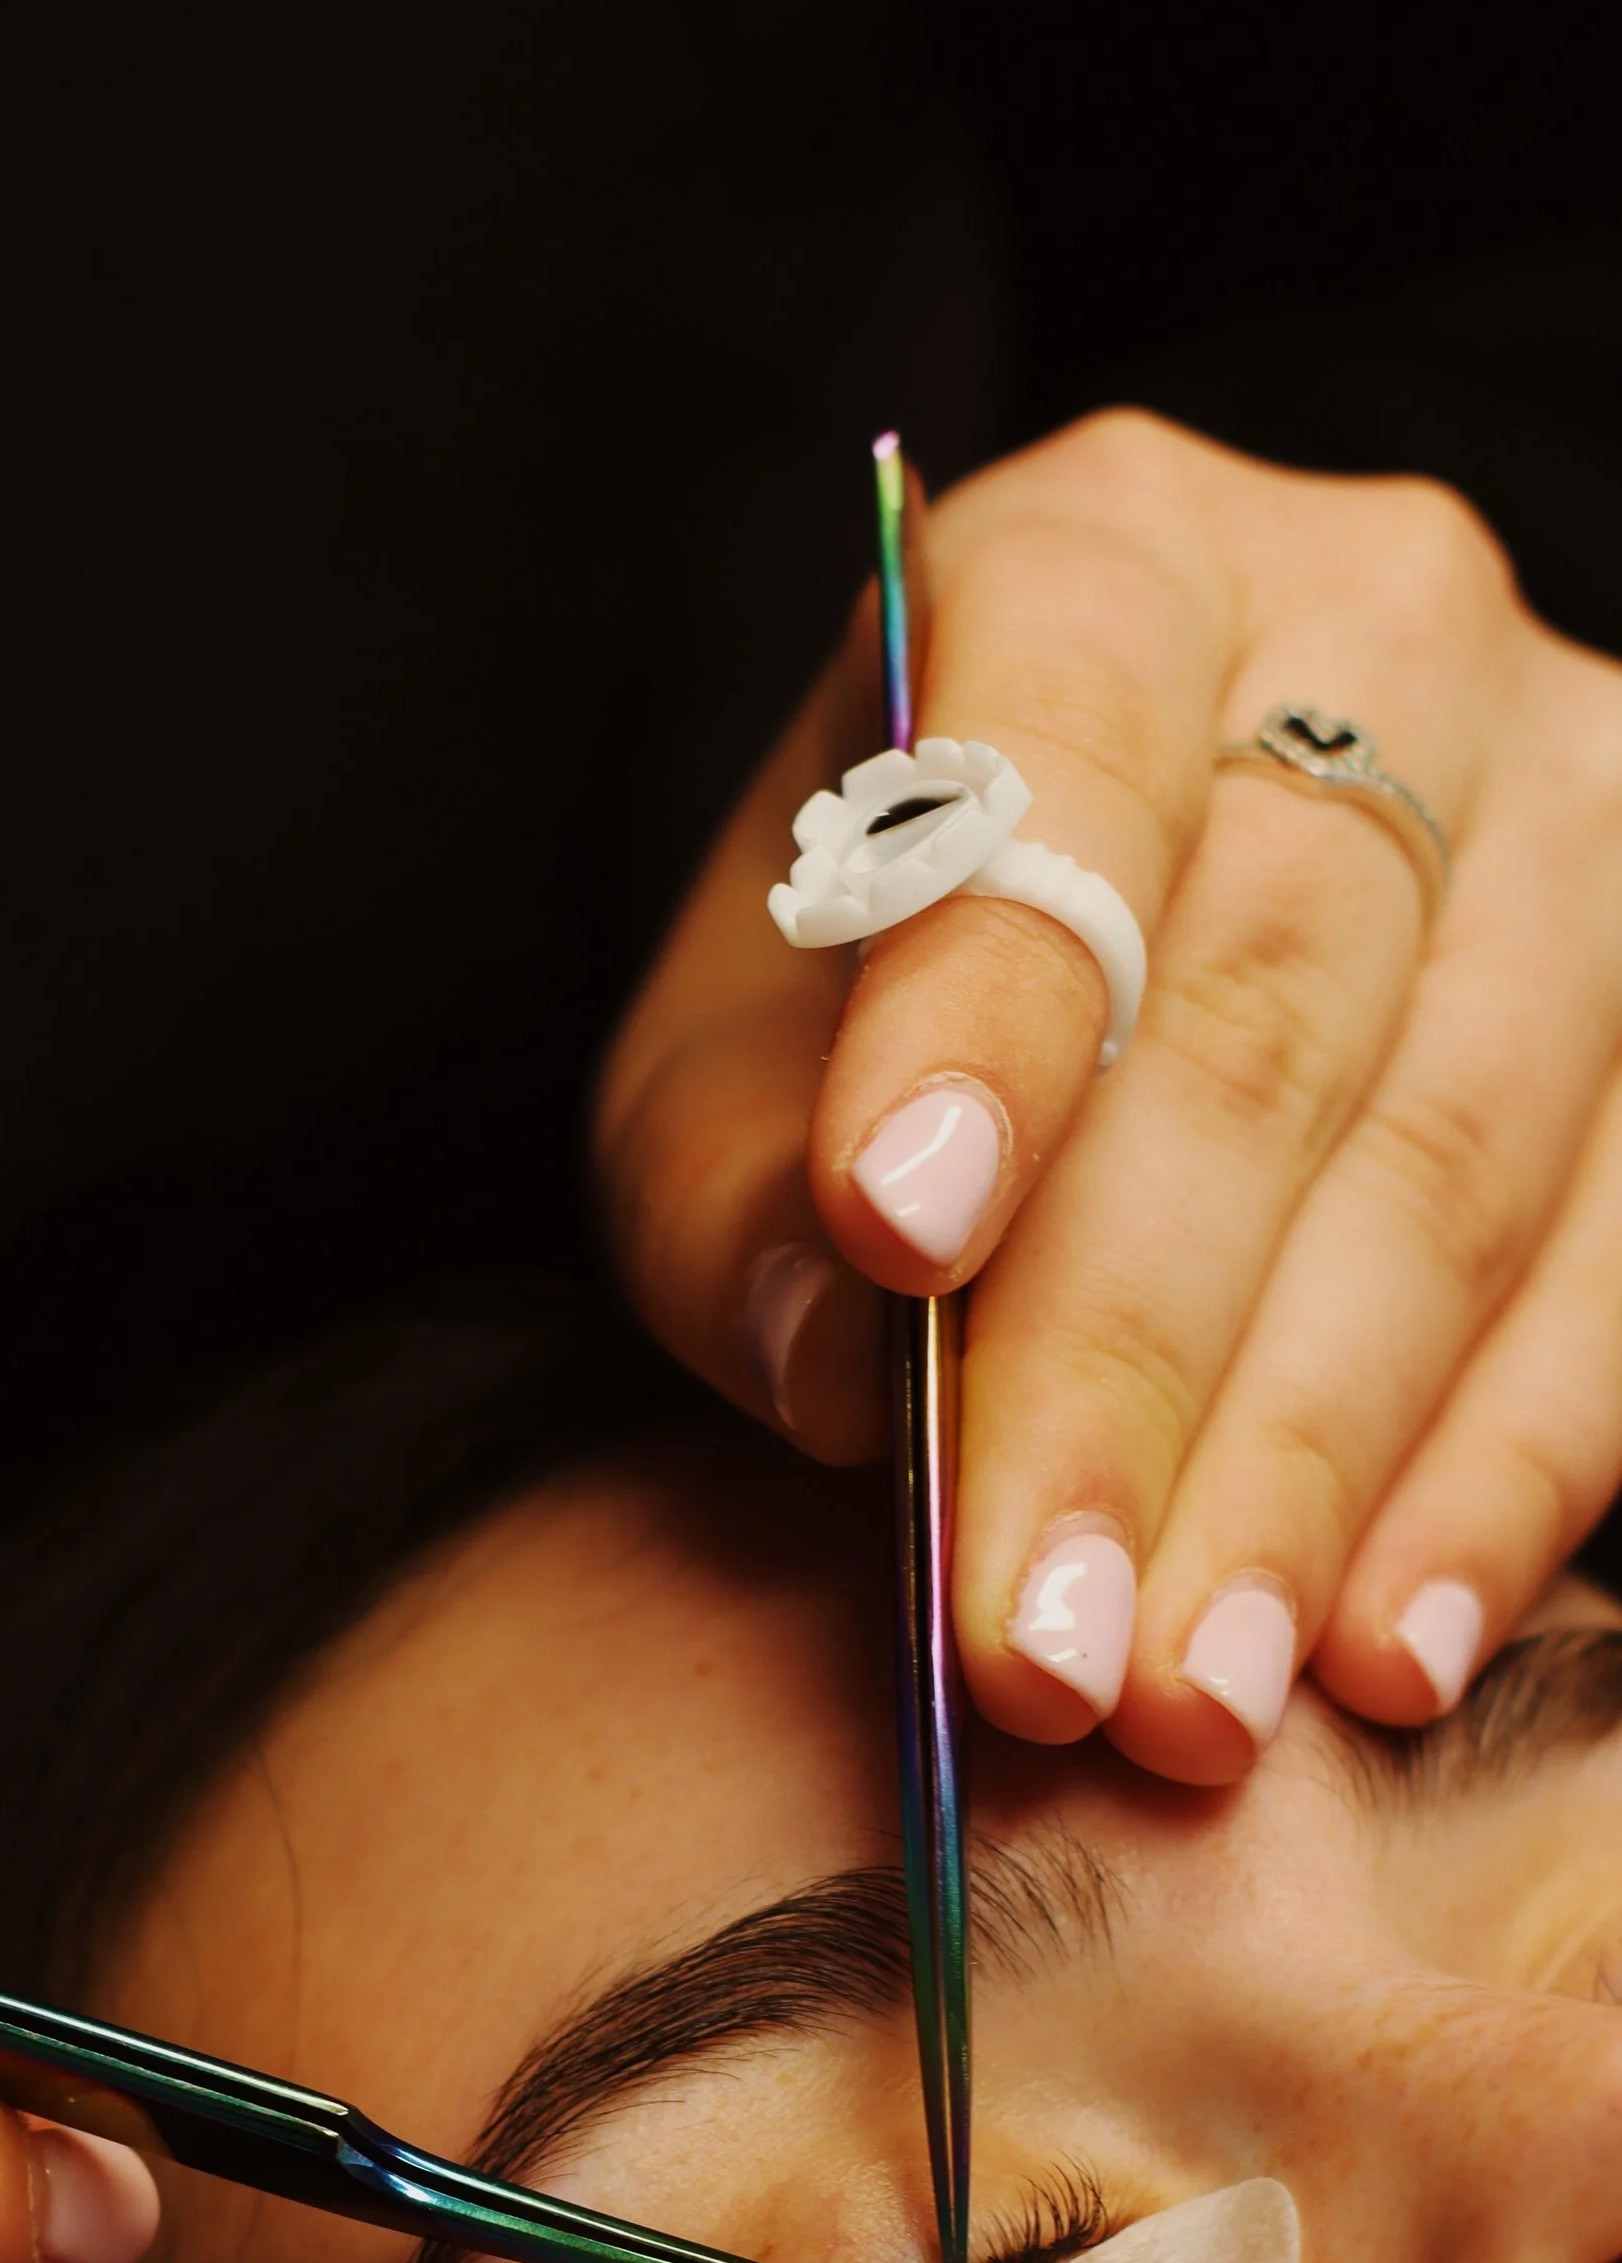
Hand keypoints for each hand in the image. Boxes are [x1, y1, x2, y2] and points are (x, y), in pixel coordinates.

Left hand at [597, 412, 1621, 1777]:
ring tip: (1181, 1704)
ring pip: (1461, 1158)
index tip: (894, 1235)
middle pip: (1265, 1017)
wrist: (1098, 935)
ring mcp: (1582, 805)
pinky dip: (1501, 1479)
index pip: (1054, 767)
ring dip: (1312, 1467)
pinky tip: (1382, 1652)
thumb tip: (848, 1360)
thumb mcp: (725, 1074)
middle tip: (1034, 1637)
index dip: (983, 1013)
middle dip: (1132, 1363)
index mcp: (1104, 559)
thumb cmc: (874, 1004)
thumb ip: (739, 1201)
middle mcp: (1384, 628)